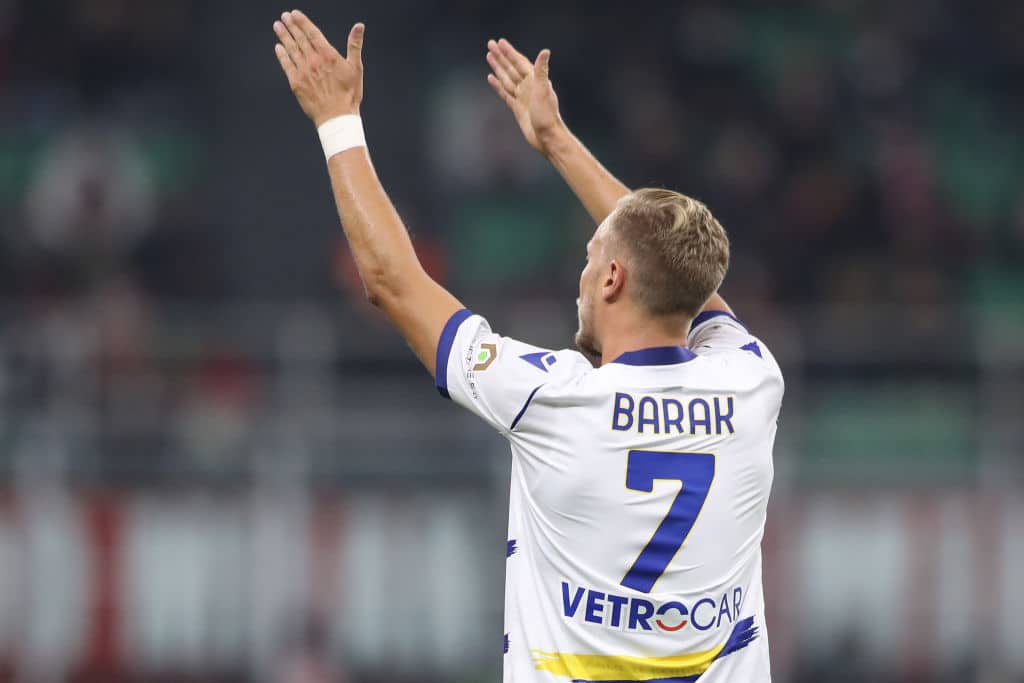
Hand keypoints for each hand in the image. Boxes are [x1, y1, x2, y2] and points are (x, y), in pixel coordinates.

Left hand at [274, 10, 363, 125]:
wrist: (337, 117)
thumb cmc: (349, 94)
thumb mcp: (356, 68)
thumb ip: (355, 45)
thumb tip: (359, 26)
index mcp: (328, 55)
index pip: (312, 33)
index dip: (302, 22)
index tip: (294, 14)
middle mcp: (313, 61)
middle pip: (300, 39)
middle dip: (291, 26)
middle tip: (284, 16)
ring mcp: (303, 72)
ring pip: (291, 49)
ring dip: (284, 37)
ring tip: (277, 26)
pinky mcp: (296, 83)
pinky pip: (287, 65)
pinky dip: (282, 55)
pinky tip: (278, 47)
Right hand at [486, 38, 564, 156]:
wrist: (546, 137)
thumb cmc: (547, 115)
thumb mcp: (543, 90)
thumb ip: (541, 71)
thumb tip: (545, 51)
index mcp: (534, 80)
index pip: (519, 62)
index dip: (509, 52)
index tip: (499, 42)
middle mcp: (527, 86)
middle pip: (510, 68)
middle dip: (501, 56)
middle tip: (490, 44)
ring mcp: (521, 97)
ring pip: (506, 78)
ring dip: (498, 67)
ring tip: (489, 56)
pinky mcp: (517, 108)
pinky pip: (505, 93)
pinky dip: (497, 85)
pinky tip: (491, 78)